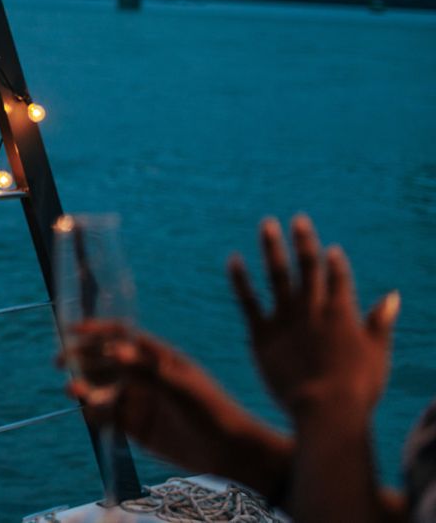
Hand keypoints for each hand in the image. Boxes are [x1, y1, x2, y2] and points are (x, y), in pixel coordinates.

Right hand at [61, 321, 289, 496]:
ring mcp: (137, 401)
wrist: (228, 451)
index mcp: (155, 358)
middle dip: (81, 358)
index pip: (121, 335)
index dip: (97, 329)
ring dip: (84, 387)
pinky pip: (106, 418)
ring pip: (102, 389)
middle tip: (60, 359)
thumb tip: (113, 350)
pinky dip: (94, 414)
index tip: (73, 329)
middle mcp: (143, 376)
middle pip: (104, 360)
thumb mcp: (179, 386)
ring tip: (72, 390)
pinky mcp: (134, 427)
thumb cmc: (210, 409)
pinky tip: (89, 415)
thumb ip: (145, 370)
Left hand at [228, 214, 399, 421]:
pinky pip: (248, 300)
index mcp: (342, 312)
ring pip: (278, 273)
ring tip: (266, 224)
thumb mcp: (378, 353)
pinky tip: (233, 259)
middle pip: (308, 266)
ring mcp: (286, 318)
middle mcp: (313, 308)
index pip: (339, 278)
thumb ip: (381, 322)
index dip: (334, 262)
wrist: (326, 408)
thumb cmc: (358, 387)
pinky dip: (240, 278)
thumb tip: (393, 296)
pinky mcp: (262, 333)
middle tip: (297, 218)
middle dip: (303, 240)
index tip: (330, 249)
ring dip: (272, 247)